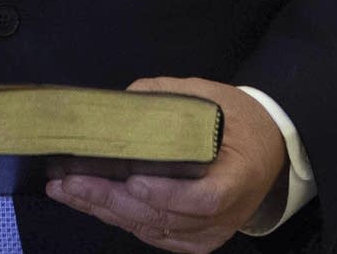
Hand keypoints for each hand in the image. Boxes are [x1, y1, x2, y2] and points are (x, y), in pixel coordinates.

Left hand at [47, 77, 289, 252]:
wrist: (269, 150)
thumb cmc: (238, 120)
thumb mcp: (211, 96)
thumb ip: (168, 97)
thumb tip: (123, 101)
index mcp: (238, 179)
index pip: (203, 198)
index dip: (166, 194)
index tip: (133, 179)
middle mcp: (224, 217)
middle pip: (165, 217)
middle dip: (111, 199)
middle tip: (70, 182)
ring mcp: (208, 234)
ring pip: (151, 229)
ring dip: (106, 210)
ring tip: (68, 191)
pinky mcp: (194, 241)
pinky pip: (153, 235)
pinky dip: (121, 219)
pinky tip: (91, 204)